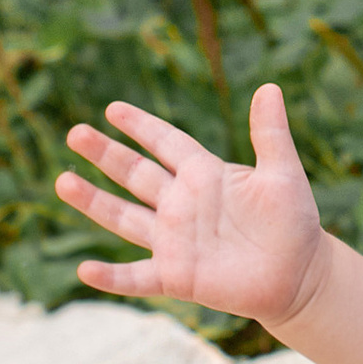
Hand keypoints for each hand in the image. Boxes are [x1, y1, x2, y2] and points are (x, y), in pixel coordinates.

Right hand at [58, 83, 325, 327]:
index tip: (112, 108)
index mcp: (204, 175)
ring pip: (125, 218)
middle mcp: (181, 204)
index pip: (166, 143)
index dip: (141, 126)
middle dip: (106, 154)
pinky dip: (112, 277)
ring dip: (94, 203)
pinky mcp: (176, 276)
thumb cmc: (294, 222)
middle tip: (75, 133)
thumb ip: (271, 133)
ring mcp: (174, 241)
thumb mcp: (283, 174)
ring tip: (62, 182)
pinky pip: (137, 277)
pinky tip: (85, 270)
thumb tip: (269, 86)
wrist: (300, 276)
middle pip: (135, 174)